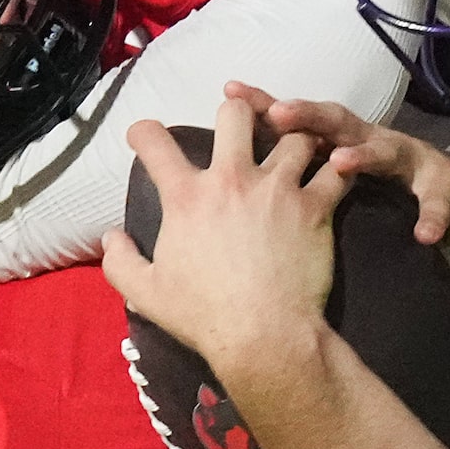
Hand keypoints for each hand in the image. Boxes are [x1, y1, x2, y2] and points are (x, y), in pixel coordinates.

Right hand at [101, 93, 349, 374]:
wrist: (264, 337)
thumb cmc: (203, 317)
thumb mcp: (145, 293)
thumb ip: (120, 261)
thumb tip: (110, 236)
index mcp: (186, 196)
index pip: (155, 142)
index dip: (144, 132)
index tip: (145, 136)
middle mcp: (232, 180)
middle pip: (236, 114)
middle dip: (239, 111)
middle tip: (242, 127)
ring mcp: (278, 189)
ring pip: (295, 135)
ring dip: (295, 140)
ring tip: (296, 150)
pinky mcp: (316, 207)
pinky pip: (336, 172)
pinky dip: (339, 168)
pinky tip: (337, 172)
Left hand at [228, 84, 449, 247]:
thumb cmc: (395, 189)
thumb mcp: (350, 174)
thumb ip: (310, 167)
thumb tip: (243, 168)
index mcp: (348, 140)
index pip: (304, 117)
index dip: (269, 104)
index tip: (231, 92)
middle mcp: (378, 141)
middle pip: (340, 121)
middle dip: (309, 114)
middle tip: (277, 113)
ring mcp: (415, 163)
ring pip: (388, 152)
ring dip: (365, 155)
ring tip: (341, 163)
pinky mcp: (447, 191)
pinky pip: (438, 204)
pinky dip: (433, 216)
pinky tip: (425, 234)